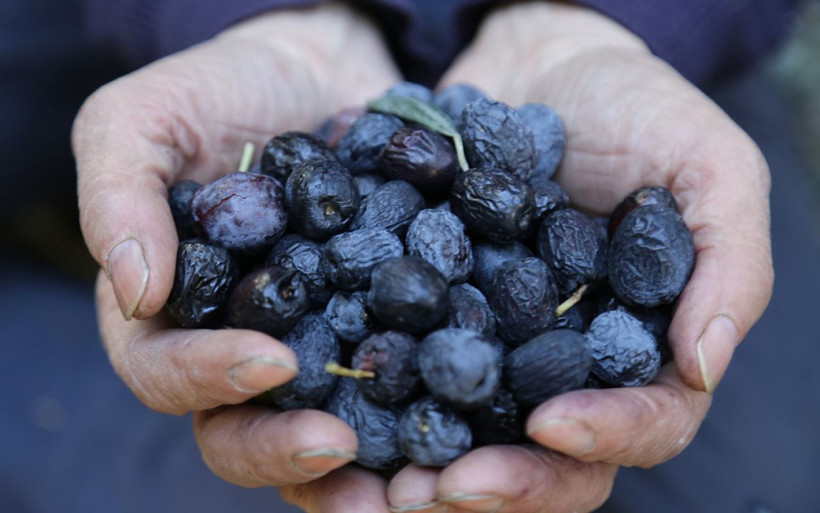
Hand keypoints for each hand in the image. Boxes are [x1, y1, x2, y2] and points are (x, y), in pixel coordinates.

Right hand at [73, 1, 401, 499]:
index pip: (166, 372)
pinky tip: (465, 422)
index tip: (270, 360)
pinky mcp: (381, 333)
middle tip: (339, 449)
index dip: (209, 377)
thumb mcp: (147, 119)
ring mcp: (315, 347)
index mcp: (171, 315)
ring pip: (322, 431)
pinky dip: (427, 412)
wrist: (319, 72)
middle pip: (242, 431)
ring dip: (359, 468)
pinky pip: (400, 385)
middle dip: (284, 450)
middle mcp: (238, 348)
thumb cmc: (221, 88)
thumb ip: (118, 196)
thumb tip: (133, 289)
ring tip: (408, 485)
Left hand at [384, 3, 772, 510]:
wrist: (543, 68)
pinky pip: (408, 373)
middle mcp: (567, 367)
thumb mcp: (712, 170)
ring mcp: (497, 349)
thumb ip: (729, 266)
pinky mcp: (434, 319)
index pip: (644, 424)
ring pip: (472, 436)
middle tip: (442, 494)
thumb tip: (701, 367)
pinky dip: (379, 403)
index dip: (604, 437)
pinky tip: (344, 415)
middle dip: (503, 484)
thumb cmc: (642, 111)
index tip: (552, 424)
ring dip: (430, 469)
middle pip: (548, 458)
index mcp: (643, 351)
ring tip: (385, 486)